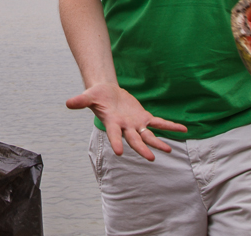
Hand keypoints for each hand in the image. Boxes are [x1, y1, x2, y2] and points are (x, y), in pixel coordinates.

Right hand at [67, 82, 186, 160]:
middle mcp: (125, 127)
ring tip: (169, 150)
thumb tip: (68, 103)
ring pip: (148, 136)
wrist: (107, 93)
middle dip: (142, 149)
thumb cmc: (97, 95)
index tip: (120, 152)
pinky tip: (182, 130)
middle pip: (134, 140)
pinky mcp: (144, 117)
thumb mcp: (89, 96)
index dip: (117, 142)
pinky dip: (170, 126)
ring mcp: (135, 124)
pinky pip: (159, 123)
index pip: (114, 135)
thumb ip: (80, 101)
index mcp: (112, 123)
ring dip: (158, 143)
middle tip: (151, 158)